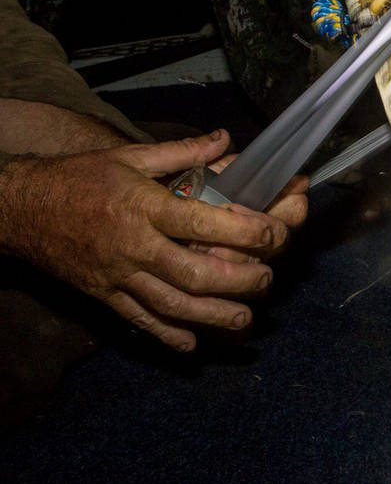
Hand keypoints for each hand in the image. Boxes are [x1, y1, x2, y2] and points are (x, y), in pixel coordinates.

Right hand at [0, 130, 290, 350]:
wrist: (21, 208)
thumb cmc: (80, 178)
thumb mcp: (130, 156)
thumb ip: (182, 152)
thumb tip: (225, 139)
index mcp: (144, 207)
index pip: (200, 224)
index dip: (243, 231)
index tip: (274, 234)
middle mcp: (134, 246)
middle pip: (192, 273)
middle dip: (238, 281)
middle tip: (267, 279)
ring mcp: (118, 276)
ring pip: (171, 305)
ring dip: (213, 316)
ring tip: (246, 319)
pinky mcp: (104, 296)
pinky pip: (139, 321)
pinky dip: (167, 335)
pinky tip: (193, 344)